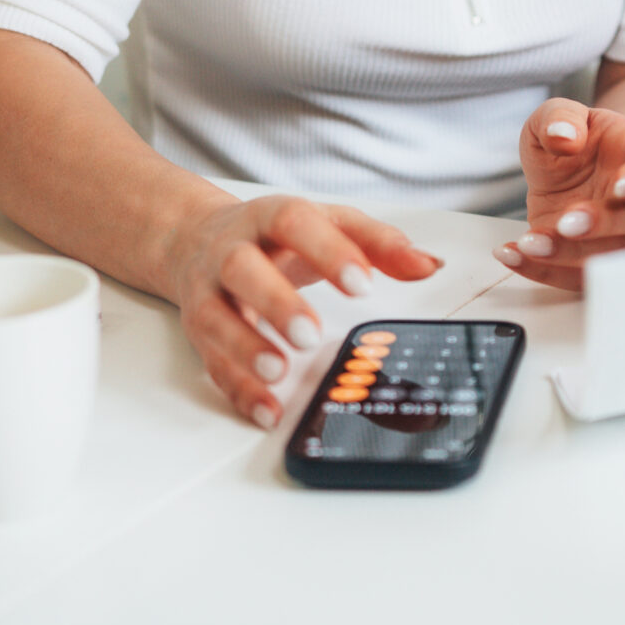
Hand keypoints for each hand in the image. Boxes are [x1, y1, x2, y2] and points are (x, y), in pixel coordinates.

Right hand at [166, 195, 442, 426]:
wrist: (196, 238)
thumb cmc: (275, 235)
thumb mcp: (329, 223)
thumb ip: (379, 243)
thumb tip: (429, 265)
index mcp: (270, 216)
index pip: (295, 223)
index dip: (328, 252)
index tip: (363, 285)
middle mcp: (231, 250)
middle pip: (243, 269)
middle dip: (277, 302)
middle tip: (312, 333)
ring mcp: (209, 290)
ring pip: (214, 317)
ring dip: (244, 348)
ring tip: (279, 370)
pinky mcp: (197, 329)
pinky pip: (210, 362)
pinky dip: (237, 389)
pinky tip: (266, 409)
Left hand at [498, 99, 624, 291]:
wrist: (559, 168)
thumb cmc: (568, 136)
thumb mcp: (556, 114)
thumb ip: (559, 116)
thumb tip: (565, 136)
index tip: (617, 187)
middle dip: (607, 224)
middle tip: (566, 222)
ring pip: (614, 255)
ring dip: (571, 254)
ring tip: (530, 241)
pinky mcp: (600, 258)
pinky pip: (581, 278)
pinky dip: (544, 272)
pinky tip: (513, 254)